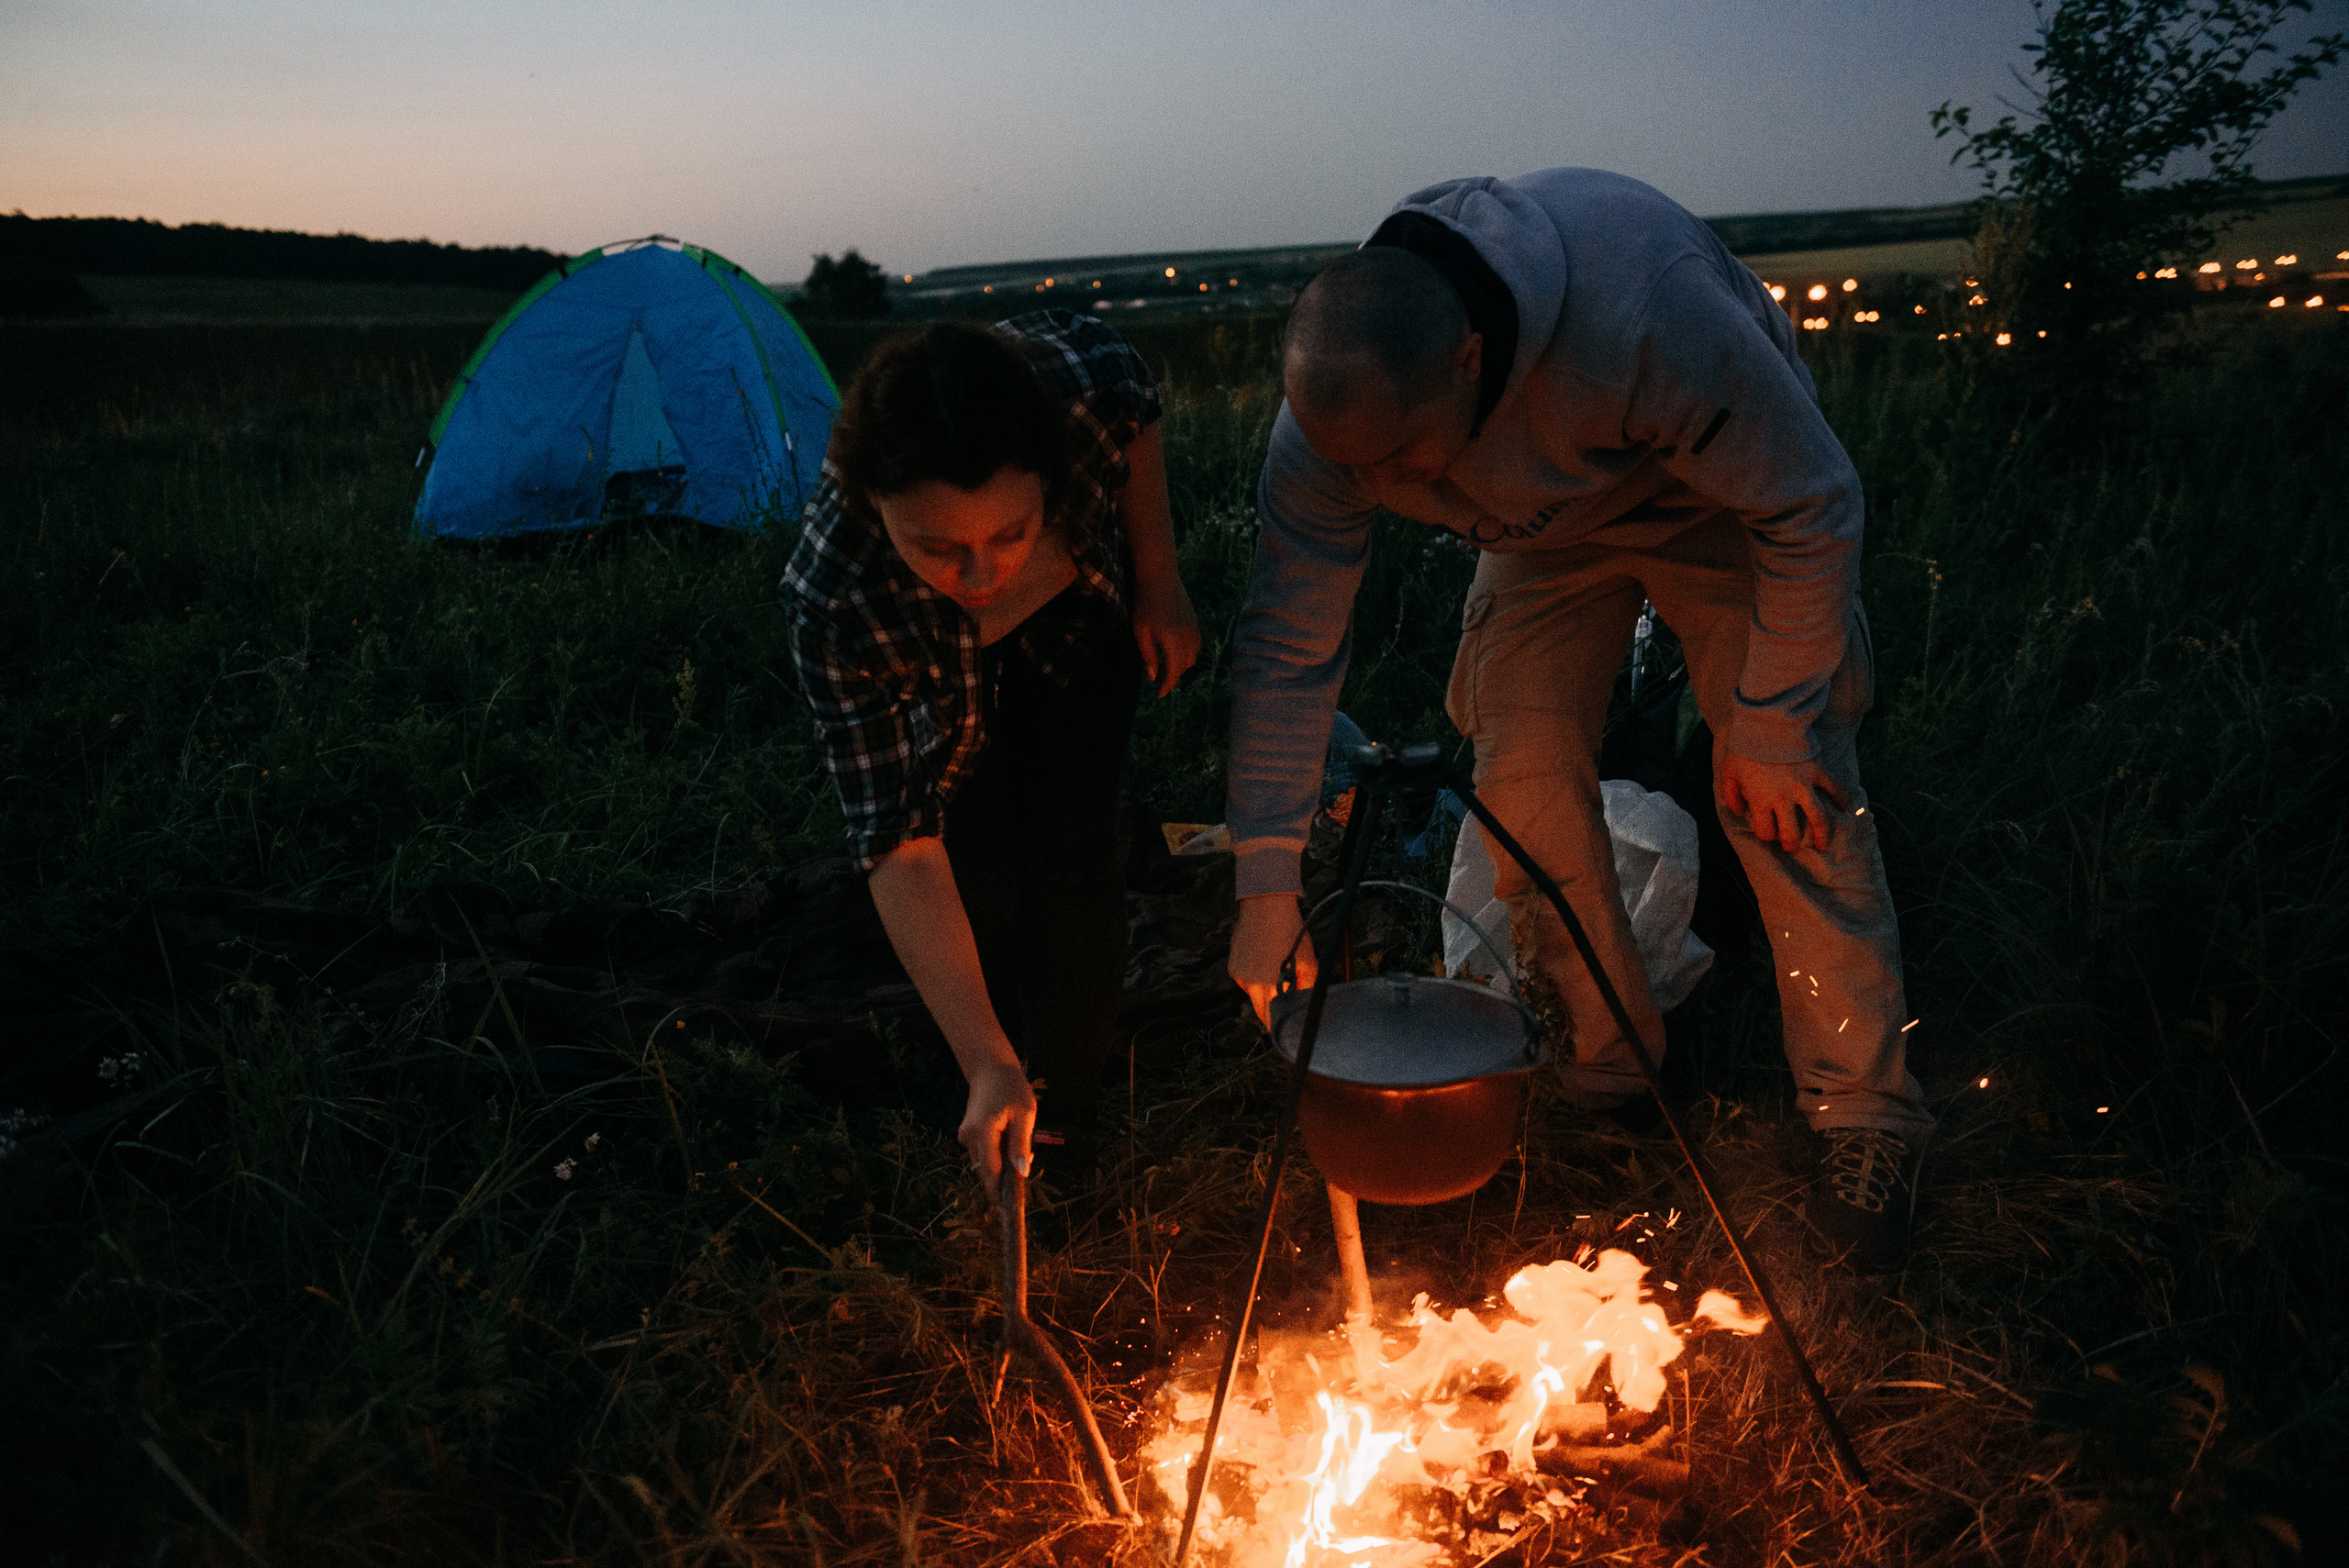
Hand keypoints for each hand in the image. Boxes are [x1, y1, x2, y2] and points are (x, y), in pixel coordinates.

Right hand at [958, 1057, 1036, 1197]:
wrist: (990, 1069)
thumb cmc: (1011, 1088)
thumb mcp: (1024, 1114)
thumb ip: (1021, 1145)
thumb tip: (1021, 1172)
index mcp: (982, 1133)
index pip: (990, 1173)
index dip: (1000, 1194)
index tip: (1011, 1209)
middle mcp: (969, 1138)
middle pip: (987, 1172)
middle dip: (1005, 1178)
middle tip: (1024, 1164)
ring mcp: (965, 1137)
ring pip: (985, 1164)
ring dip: (1001, 1164)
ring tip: (1017, 1141)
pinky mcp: (967, 1136)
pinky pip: (983, 1154)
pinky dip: (996, 1154)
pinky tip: (1007, 1138)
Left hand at [1131, 574, 1201, 697]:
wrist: (1159, 576)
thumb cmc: (1145, 603)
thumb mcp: (1140, 632)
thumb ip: (1148, 656)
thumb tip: (1152, 676)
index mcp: (1174, 642)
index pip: (1174, 672)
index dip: (1167, 685)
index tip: (1159, 694)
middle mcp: (1189, 638)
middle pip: (1184, 666)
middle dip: (1172, 676)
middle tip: (1156, 679)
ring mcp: (1194, 629)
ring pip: (1192, 656)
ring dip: (1180, 665)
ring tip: (1164, 665)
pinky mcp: (1195, 621)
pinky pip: (1195, 644)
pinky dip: (1186, 652)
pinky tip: (1172, 649)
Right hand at [1229, 894, 1312, 1029]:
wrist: (1267, 907)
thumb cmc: (1291, 932)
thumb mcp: (1308, 962)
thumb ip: (1307, 989)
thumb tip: (1307, 1008)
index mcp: (1270, 987)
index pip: (1271, 1020)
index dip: (1279, 1024)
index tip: (1286, 1026)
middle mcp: (1251, 985)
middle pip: (1260, 1011)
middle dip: (1272, 1010)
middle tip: (1285, 1003)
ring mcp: (1239, 976)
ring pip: (1253, 994)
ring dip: (1264, 990)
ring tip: (1275, 970)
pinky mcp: (1233, 966)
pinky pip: (1245, 980)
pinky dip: (1254, 976)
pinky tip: (1263, 960)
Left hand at [1716, 751, 1851, 852]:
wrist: (1766, 723)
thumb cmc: (1744, 747)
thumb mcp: (1728, 772)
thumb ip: (1731, 795)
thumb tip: (1738, 811)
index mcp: (1761, 801)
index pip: (1766, 831)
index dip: (1766, 835)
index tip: (1768, 832)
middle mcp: (1783, 799)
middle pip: (1791, 832)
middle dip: (1791, 843)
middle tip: (1793, 845)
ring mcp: (1803, 787)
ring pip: (1818, 819)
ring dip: (1822, 834)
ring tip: (1823, 844)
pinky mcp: (1818, 771)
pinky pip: (1835, 788)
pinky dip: (1842, 799)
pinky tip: (1845, 808)